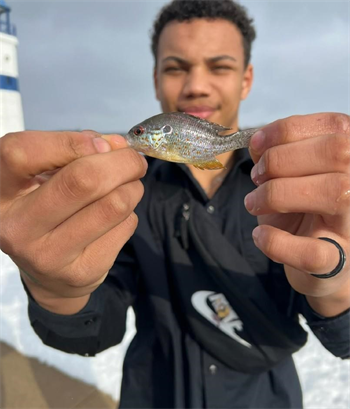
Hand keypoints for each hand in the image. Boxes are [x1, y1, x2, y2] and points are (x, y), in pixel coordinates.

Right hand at [0, 130, 146, 310]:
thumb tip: (116, 146)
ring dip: (133, 188)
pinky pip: (125, 227)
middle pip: (83, 181)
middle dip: (122, 162)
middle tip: (134, 160)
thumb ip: (73, 153)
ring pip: (114, 205)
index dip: (70, 141)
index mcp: (0, 192)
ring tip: (129, 186)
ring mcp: (49, 256)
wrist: (49, 273)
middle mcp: (17, 227)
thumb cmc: (47, 210)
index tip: (100, 143)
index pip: (22, 153)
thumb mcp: (45, 177)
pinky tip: (116, 217)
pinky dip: (130, 213)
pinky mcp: (82, 272)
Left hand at [245, 113, 349, 315]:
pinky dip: (276, 242)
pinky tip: (260, 235)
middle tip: (257, 177)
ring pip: (333, 192)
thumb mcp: (292, 177)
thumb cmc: (305, 211)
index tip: (256, 145)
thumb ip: (279, 154)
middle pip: (337, 152)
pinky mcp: (338, 263)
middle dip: (281, 160)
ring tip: (254, 202)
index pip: (333, 126)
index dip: (287, 130)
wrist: (321, 263)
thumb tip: (258, 142)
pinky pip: (313, 253)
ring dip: (277, 194)